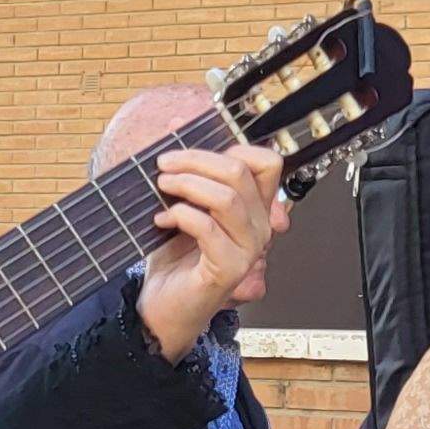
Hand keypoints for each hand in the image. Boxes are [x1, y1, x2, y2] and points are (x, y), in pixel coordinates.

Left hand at [135, 144, 288, 359]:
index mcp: (254, 209)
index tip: (189, 151)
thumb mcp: (181, 204)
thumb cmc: (174, 258)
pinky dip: (180, 215)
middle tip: (164, 165)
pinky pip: (208, 228)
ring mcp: (248, 251)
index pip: (267, 162)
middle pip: (240, 173)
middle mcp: (260, 229)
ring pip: (227, 198)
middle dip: (195, 160)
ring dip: (187, 184)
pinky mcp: (228, 269)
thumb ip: (186, 169)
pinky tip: (162, 219)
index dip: (230, 147)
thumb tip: (175, 123)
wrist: (162, 305)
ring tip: (162, 186)